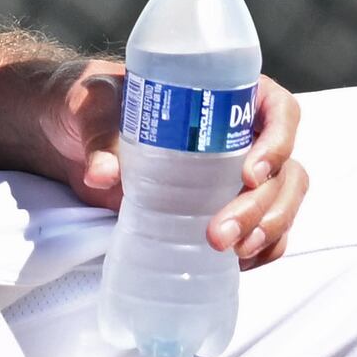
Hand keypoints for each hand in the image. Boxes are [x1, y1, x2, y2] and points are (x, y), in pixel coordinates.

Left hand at [26, 59, 309, 267]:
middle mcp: (243, 134)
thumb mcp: (91, 105)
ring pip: (281, 203)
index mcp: (227, 94)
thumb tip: (103, 173)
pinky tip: (239, 262)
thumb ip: (97, 133)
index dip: (278, 143)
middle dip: (262, 207)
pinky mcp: (225, 206)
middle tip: (220, 233)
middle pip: (284, 170)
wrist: (72, 133)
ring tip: (229, 251)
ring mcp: (238, 174)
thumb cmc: (93, 104)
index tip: (250, 174)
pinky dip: (261, 249)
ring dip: (265, 231)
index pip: (280, 111)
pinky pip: (266, 230)